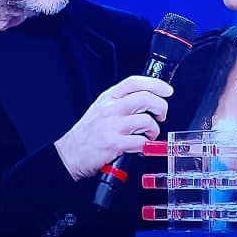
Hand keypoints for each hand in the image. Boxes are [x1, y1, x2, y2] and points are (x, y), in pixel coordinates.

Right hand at [54, 75, 172, 179]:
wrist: (70, 154)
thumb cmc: (86, 133)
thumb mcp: (100, 108)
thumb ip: (120, 101)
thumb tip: (146, 97)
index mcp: (108, 98)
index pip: (134, 82)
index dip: (155, 84)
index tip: (166, 90)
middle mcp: (110, 109)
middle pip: (145, 98)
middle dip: (161, 106)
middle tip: (161, 115)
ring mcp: (112, 126)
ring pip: (146, 120)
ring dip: (154, 130)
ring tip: (149, 135)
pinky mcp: (114, 144)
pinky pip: (140, 142)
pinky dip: (146, 145)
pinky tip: (141, 147)